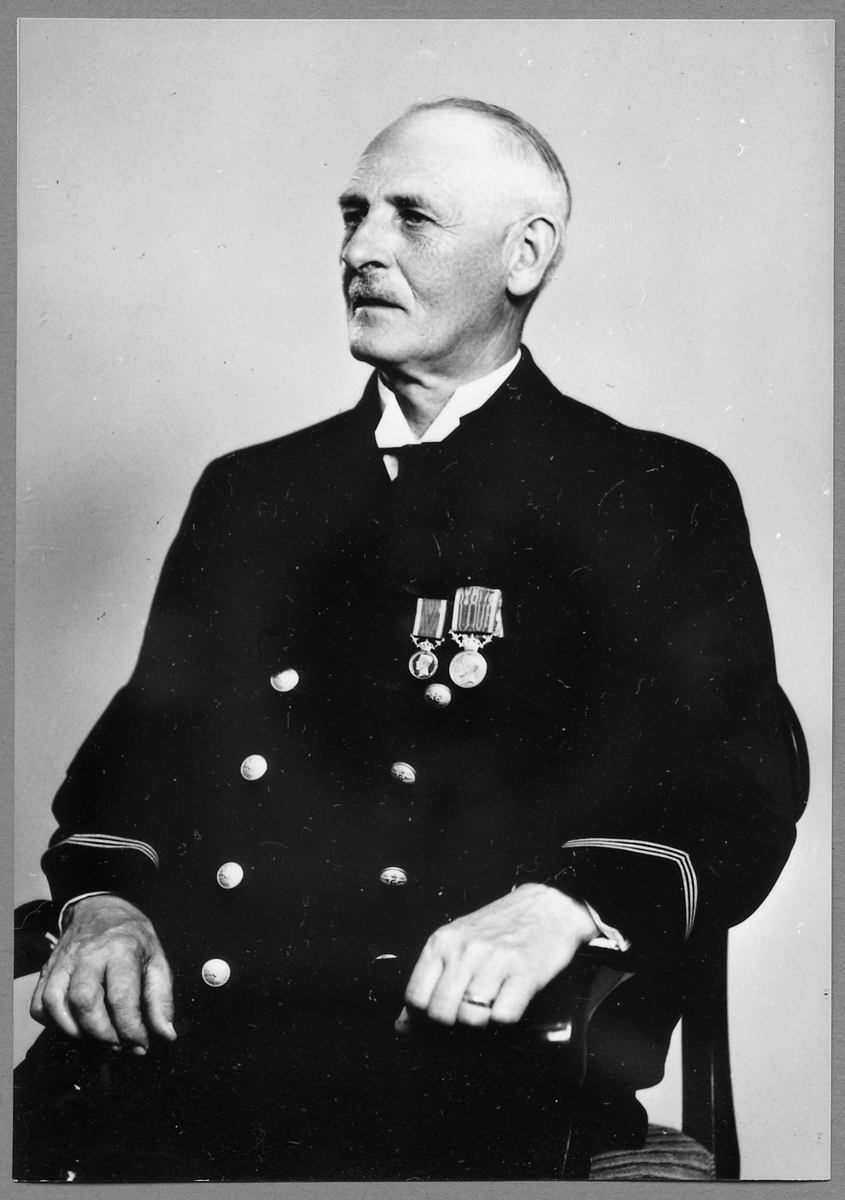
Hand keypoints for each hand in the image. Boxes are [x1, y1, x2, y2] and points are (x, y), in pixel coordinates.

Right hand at [30, 894, 175, 1053]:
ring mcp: (63, 961)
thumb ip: (161, 999)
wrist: (101, 910)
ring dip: (75, 1031)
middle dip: (102, 1033)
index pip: (121, 997)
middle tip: (118, 1042)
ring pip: (55, 1003)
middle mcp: (88, 954)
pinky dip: (52, 1023)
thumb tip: (166, 1034)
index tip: (141, 1044)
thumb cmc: (132, 939)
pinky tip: (74, 1024)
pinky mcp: (47, 970)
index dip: (131, 1029)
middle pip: (84, 1001)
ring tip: (96, 1037)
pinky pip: (39, 1004)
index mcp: (121, 949)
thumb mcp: (157, 960)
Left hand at [402, 883, 598, 1028]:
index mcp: (442, 942)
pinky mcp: (525, 972)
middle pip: (441, 1013)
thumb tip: (402, 1026)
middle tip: (465, 1022)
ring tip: (488, 1012)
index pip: (416, 998)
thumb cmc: (499, 928)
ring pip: (471, 1018)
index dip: (422, 1022)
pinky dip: (503, 1022)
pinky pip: (503, 1017)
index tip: (435, 1025)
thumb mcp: (456, 943)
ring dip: (479, 1026)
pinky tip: (506, 1007)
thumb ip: (428, 981)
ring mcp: (495, 959)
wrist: (547, 907)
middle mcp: (465, 949)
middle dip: (451, 1029)